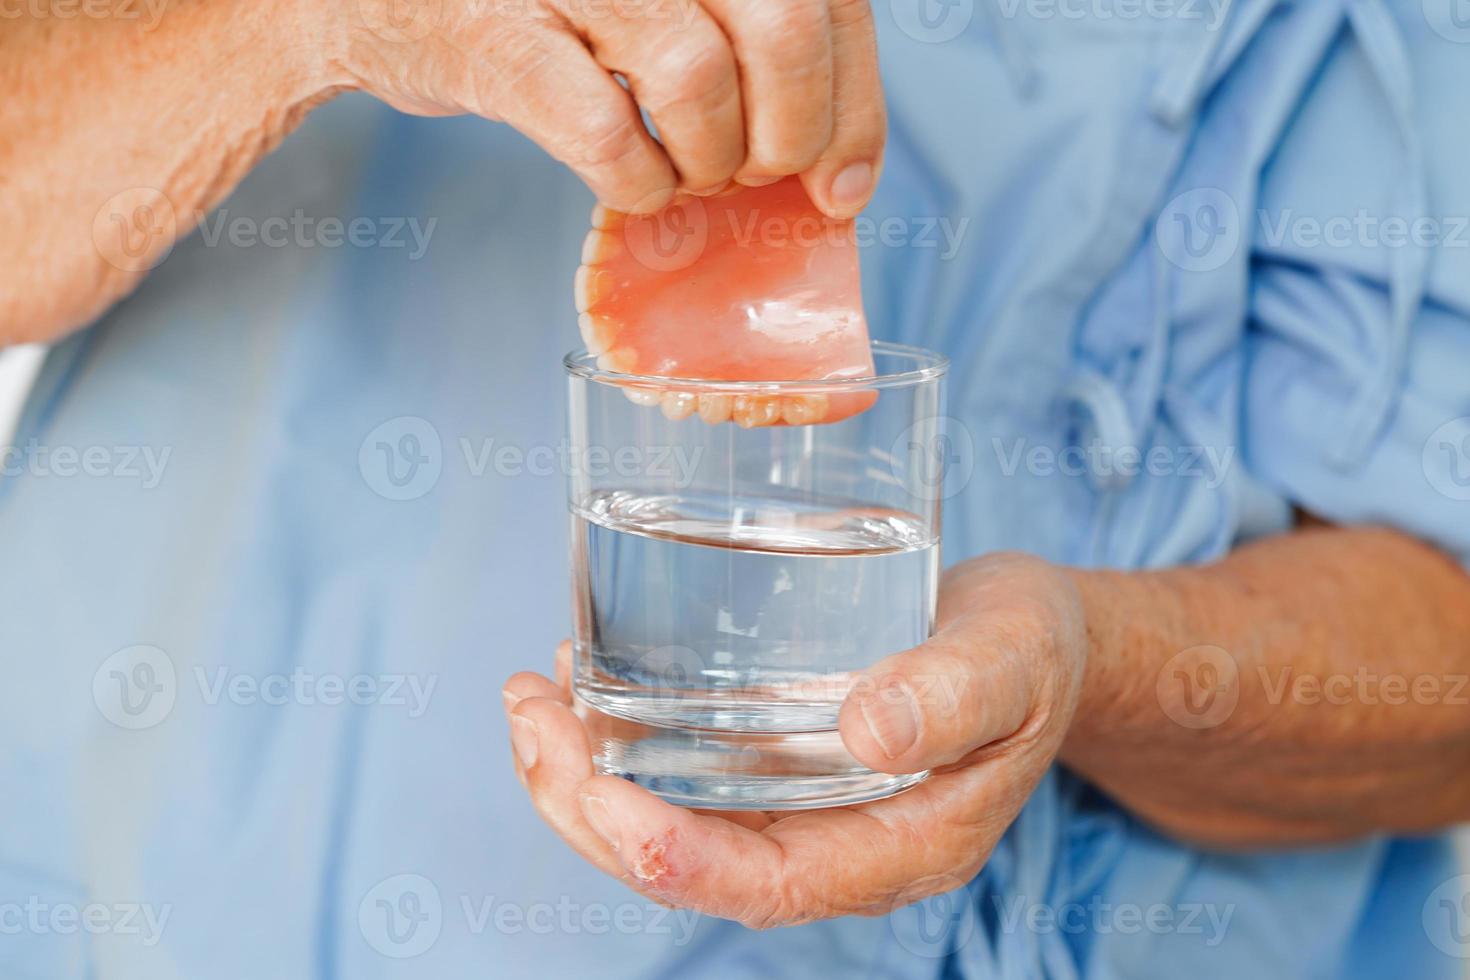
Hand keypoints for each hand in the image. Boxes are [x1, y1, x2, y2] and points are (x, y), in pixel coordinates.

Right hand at [336, 0, 885, 216]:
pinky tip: (636, 184)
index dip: (855, 104)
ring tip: (687, 172)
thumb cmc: (548, 7)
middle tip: (758, 171)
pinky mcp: (496, 37)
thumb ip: (755, 41)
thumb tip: (844, 166)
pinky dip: (639, 183)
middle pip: (783, 30)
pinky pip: (607, 135)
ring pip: (699, 81)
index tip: (844, 181)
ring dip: (709, 161)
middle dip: (790, 134)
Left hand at [502, 553, 1087, 925]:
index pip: (771, 884)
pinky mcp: (783, 762)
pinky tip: (584, 685)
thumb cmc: (1032, 649)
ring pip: (676, 822)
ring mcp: (807, 807)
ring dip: (587, 777)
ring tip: (531, 701)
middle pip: (697, 864)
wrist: (1036, 639)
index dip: (675, 856)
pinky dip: (623, 741)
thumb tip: (867, 733)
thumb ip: (953, 694)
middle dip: (592, 809)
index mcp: (902, 846)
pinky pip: (688, 775)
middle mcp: (841, 842)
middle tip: (532, 720)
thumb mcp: (1013, 656)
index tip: (599, 793)